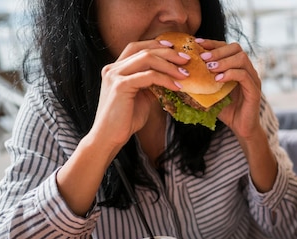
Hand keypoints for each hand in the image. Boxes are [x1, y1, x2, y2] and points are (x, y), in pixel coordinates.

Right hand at [56, 40, 189, 215]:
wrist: (110, 137)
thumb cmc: (126, 120)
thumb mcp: (142, 98)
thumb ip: (152, 85)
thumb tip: (171, 78)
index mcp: (116, 69)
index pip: (137, 47)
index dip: (156, 45)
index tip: (175, 49)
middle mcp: (113, 68)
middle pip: (144, 50)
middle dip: (168, 53)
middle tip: (186, 59)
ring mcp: (115, 75)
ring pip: (147, 59)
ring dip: (169, 65)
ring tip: (185, 74)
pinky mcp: (120, 86)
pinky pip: (148, 76)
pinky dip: (165, 79)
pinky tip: (177, 86)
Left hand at [197, 39, 263, 141]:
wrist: (241, 128)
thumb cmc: (227, 110)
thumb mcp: (212, 93)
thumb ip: (203, 82)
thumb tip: (181, 73)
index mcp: (238, 67)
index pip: (227, 47)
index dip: (213, 43)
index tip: (197, 44)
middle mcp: (248, 70)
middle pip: (237, 48)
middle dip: (218, 50)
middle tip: (203, 58)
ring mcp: (253, 79)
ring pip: (241, 59)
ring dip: (223, 61)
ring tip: (209, 68)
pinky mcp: (254, 90)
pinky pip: (244, 75)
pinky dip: (230, 74)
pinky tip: (218, 80)